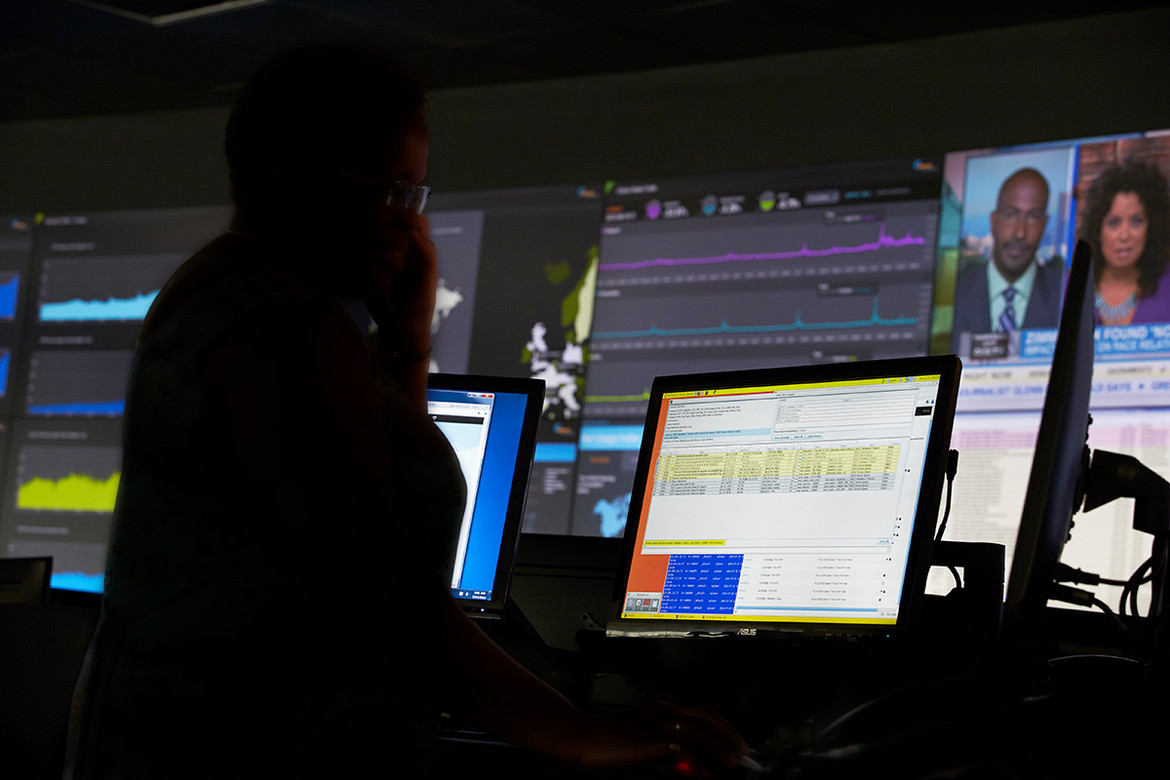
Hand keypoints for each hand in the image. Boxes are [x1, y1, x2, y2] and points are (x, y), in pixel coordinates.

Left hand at [366, 210, 437, 352]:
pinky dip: (417, 242)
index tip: (375, 202)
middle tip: (385, 206)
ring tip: (395, 220)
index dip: (391, 209)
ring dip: (409, 221)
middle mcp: (414, 250)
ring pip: (422, 228)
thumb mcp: (370, 275)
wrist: (399, 329)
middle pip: (413, 218)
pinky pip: (428, 250)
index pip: (400, 219)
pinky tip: (403, 242)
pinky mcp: (430, 271)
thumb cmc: (384, 303)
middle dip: (400, 210)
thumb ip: (366, 257)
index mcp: (402, 249)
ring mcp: (423, 259)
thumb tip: (347, 237)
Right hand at [571, 701, 749, 775]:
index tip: (734, 742)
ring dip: (721, 745)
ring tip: (732, 761)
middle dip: (729, 732)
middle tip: (743, 751)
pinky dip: (700, 761)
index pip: (700, 712)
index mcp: (660, 709)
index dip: (721, 726)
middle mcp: (662, 711)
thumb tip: (684, 760)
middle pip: (706, 715)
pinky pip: (683, 748)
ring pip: (700, 729)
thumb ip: (661, 743)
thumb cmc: (602, 741)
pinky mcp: (650, 738)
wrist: (578, 737)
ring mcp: (656, 723)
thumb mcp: (638, 738)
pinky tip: (706, 773)